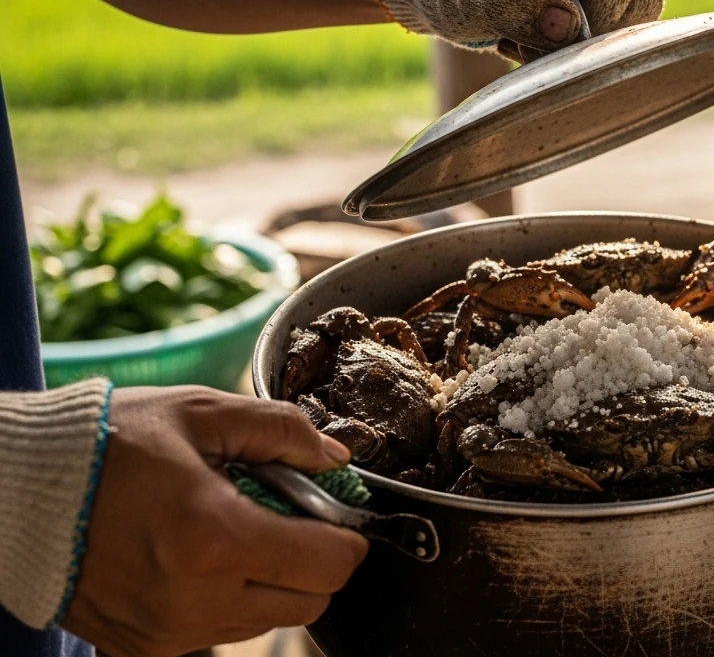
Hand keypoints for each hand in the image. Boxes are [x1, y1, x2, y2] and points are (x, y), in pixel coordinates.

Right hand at [61, 386, 368, 656]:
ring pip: (267, 621)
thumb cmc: (105, 445)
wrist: (17, 493)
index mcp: (214, 538)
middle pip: (309, 604)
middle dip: (314, 561)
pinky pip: (219, 633)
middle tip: (285, 517)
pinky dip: (228, 599)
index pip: (328, 565)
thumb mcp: (200, 413)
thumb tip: (337, 458)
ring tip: (231, 529)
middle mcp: (195, 599)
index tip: (334, 512)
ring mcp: (169, 632)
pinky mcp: (146, 647)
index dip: (346, 537)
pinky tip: (199, 555)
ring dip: (271, 581)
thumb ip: (280, 430)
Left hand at [372, 0, 663, 58]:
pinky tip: (545, 35)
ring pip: (638, 10)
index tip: (543, 46)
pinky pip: (621, 15)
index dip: (590, 30)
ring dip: (594, 40)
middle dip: (596, 37)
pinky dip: (589, 37)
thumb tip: (569, 27)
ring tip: (539, 40)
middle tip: (539, 46)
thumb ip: (515, 4)